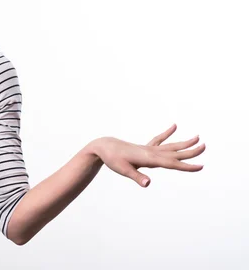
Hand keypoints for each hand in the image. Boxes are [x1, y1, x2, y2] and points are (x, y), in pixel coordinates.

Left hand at [90, 124, 205, 186]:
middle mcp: (152, 152)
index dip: (186, 166)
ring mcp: (149, 149)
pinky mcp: (145, 148)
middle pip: (175, 152)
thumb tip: (148, 184)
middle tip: (205, 146)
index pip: (172, 163)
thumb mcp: (123, 170)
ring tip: (198, 137)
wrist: (104, 146)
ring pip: (171, 146)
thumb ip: (137, 177)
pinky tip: (174, 126)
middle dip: (190, 151)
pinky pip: (159, 140)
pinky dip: (167, 134)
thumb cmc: (113, 159)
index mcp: (149, 158)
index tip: (201, 166)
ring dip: (184, 142)